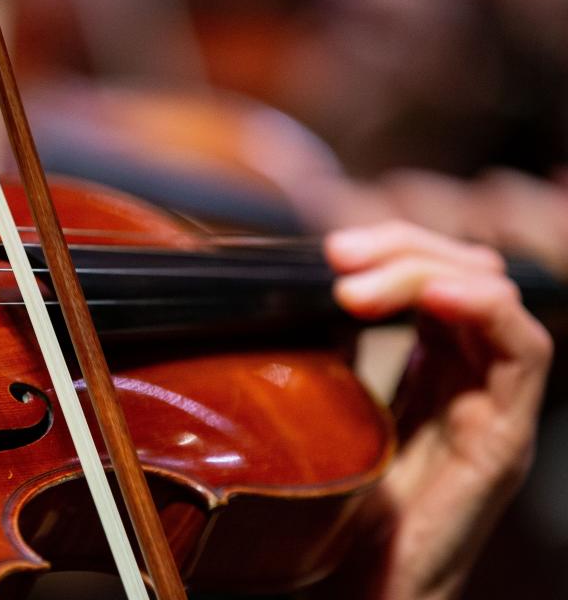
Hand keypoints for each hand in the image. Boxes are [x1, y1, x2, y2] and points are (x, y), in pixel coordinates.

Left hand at [318, 221, 552, 599]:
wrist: (365, 586)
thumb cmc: (340, 503)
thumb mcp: (323, 405)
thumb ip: (326, 350)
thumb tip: (291, 287)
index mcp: (429, 361)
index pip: (430, 274)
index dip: (390, 247)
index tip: (329, 251)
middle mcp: (467, 374)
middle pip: (461, 273)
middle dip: (403, 248)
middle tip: (339, 254)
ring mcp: (491, 403)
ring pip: (492, 297)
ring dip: (428, 272)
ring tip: (360, 282)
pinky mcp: (504, 439)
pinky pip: (522, 353)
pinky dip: (482, 310)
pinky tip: (433, 297)